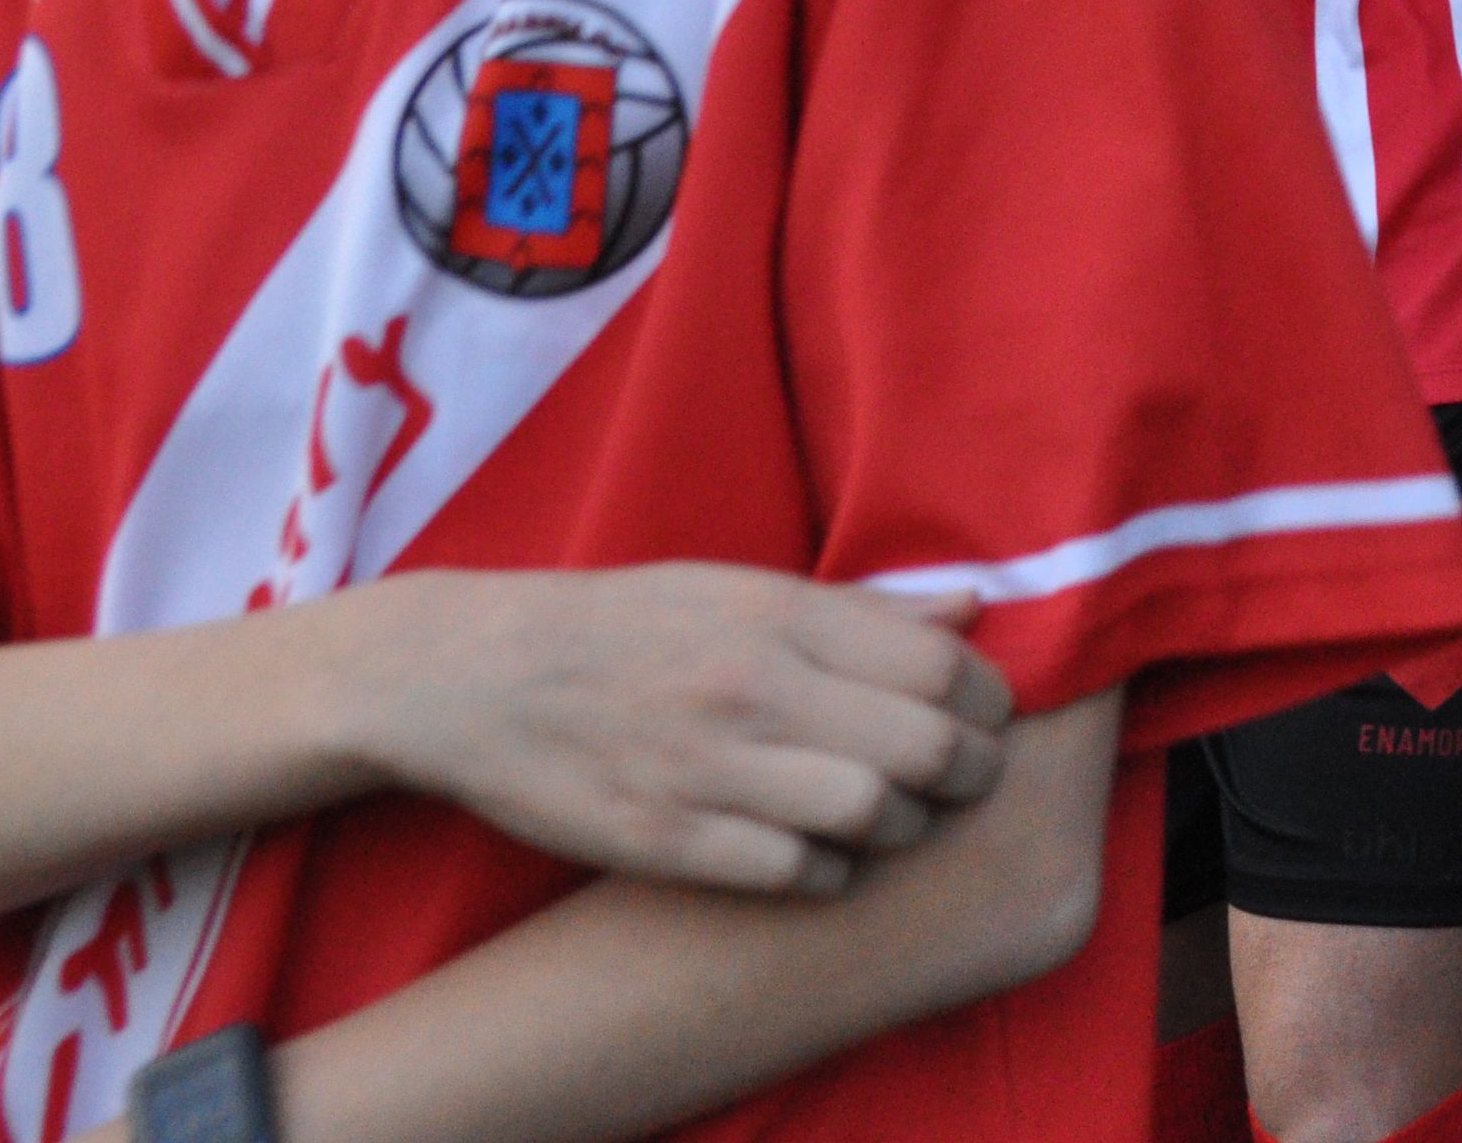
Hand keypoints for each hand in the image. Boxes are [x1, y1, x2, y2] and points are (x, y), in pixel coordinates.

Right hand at [333, 566, 1012, 895]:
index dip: (988, 700)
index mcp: (779, 617)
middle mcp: (750, 689)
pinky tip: (822, 855)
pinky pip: (792, 874)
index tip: (986, 715)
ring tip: (895, 817)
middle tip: (963, 778)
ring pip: (869, 814)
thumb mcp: (740, 588)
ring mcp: (704, 767)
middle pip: (922, 746)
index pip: (941, 665)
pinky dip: (828, 873)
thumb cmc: (626, 625)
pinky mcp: (661, 838)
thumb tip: (974, 609)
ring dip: (902, 826)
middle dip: (967, 771)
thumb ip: (861, 607)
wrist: (474, 674)